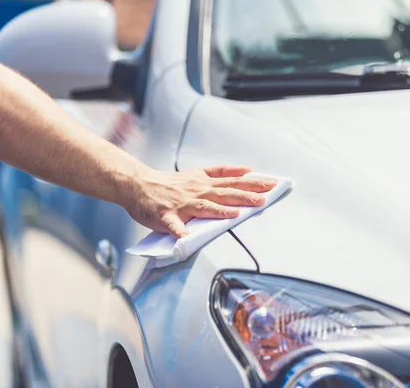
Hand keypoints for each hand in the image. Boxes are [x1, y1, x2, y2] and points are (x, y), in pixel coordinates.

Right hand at [119, 165, 276, 237]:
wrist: (138, 184)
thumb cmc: (169, 183)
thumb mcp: (197, 172)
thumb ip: (221, 172)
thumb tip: (246, 170)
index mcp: (204, 183)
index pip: (233, 182)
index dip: (252, 182)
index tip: (271, 184)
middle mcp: (196, 191)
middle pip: (224, 193)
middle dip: (244, 196)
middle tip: (263, 199)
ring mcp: (181, 204)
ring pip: (204, 207)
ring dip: (220, 210)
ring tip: (236, 214)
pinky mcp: (166, 217)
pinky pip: (175, 227)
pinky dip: (181, 233)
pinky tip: (188, 239)